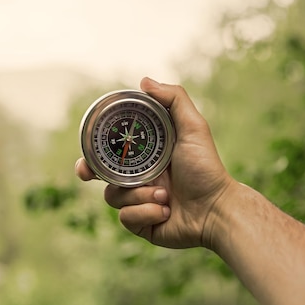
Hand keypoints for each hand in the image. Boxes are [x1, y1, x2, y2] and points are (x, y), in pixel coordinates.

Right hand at [75, 77, 234, 248]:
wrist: (217, 209)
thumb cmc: (207, 168)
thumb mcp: (193, 128)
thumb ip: (174, 100)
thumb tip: (144, 80)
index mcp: (144, 156)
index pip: (110, 150)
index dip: (93, 149)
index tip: (86, 148)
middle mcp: (138, 178)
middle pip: (100, 174)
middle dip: (89, 172)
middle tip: (87, 173)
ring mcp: (138, 202)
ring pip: (113, 197)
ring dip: (137, 195)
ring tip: (164, 194)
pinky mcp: (141, 224)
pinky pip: (126, 218)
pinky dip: (145, 213)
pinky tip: (165, 211)